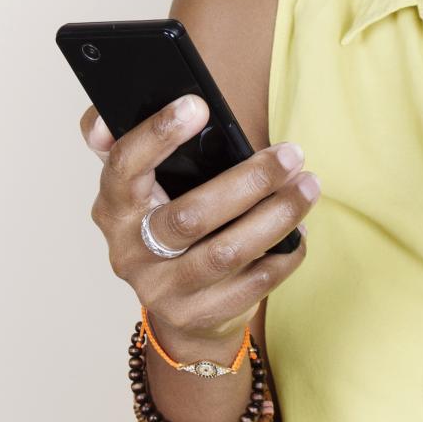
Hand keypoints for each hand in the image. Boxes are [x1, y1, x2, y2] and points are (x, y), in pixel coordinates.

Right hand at [81, 95, 319, 353]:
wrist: (179, 307)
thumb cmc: (168, 222)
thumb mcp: (146, 184)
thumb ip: (137, 144)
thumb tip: (129, 113)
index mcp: (114, 207)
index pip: (124, 166)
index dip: (157, 135)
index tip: (198, 105)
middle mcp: (129, 251)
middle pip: (190, 216)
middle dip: (249, 181)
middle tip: (291, 154)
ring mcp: (162, 290)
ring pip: (227, 252)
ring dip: (277, 215)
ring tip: (308, 185)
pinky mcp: (198, 316)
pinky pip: (252, 284)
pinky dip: (284, 253)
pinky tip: (300, 230)